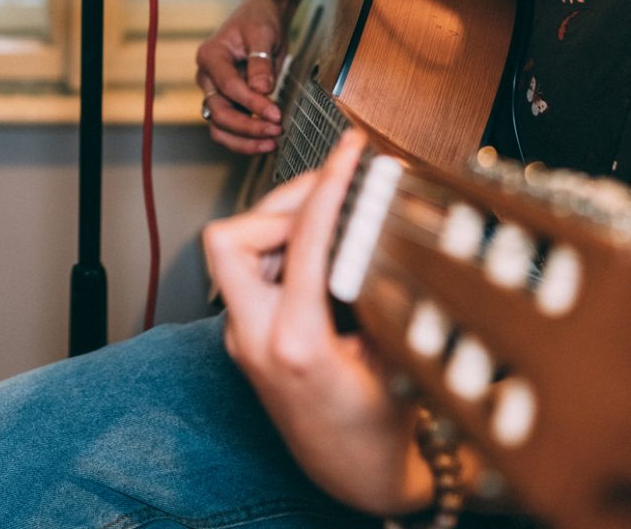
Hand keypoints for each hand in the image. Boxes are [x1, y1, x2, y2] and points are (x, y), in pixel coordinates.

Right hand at [196, 0, 285, 153]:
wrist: (259, 20)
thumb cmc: (258, 22)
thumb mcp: (263, 34)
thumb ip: (261, 62)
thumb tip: (262, 90)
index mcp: (210, 56)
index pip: (228, 87)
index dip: (252, 103)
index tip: (276, 114)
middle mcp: (207, 77)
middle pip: (219, 113)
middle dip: (248, 126)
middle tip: (276, 129)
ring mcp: (214, 92)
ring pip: (219, 127)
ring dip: (244, 140)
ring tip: (271, 143)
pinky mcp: (226, 102)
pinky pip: (229, 129)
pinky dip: (245, 140)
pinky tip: (266, 142)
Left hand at [202, 131, 427, 515]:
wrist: (353, 477)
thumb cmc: (379, 431)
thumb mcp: (397, 359)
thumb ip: (381, 296)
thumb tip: (382, 229)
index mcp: (296, 343)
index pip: (302, 240)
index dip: (329, 187)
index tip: (349, 154)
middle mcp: (255, 338)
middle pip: (235, 236)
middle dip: (283, 202)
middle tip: (333, 190)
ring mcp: (243, 339)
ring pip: (234, 249)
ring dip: (279, 224)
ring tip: (330, 219)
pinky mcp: (246, 338)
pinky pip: (248, 272)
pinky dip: (280, 250)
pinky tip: (320, 254)